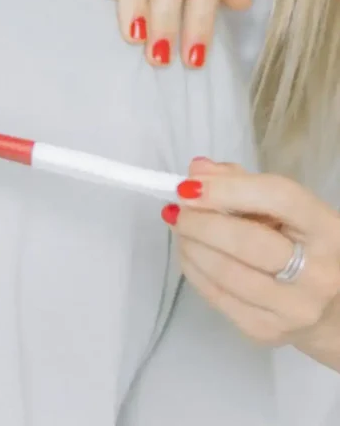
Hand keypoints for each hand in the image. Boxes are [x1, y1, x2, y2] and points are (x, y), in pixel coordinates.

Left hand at [164, 159, 339, 369]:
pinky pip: (218, 297)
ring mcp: (293, 308)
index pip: (278, 199)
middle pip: (247, 241)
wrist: (329, 310)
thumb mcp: (284, 209)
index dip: (229, 189)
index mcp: (328, 230)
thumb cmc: (303, 246)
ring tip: (180, 229)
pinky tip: (189, 253)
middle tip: (177, 210)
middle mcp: (318, 273)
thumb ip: (241, 183)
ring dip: (191, 246)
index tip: (189, 185)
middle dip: (201, 222)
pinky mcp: (267, 331)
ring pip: (226, 272)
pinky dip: (194, 270)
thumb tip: (196, 171)